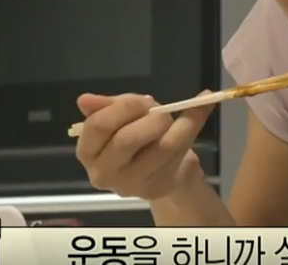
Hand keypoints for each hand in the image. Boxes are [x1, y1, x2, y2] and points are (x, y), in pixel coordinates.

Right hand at [74, 92, 215, 200]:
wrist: (161, 170)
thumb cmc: (135, 138)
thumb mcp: (120, 117)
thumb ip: (107, 106)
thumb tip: (85, 100)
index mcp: (87, 152)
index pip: (98, 126)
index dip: (123, 107)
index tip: (142, 101)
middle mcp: (103, 173)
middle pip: (127, 140)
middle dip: (149, 117)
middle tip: (160, 110)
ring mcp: (130, 185)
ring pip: (161, 146)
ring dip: (174, 122)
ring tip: (177, 115)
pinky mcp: (156, 188)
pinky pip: (180, 153)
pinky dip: (193, 125)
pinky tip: (202, 108)